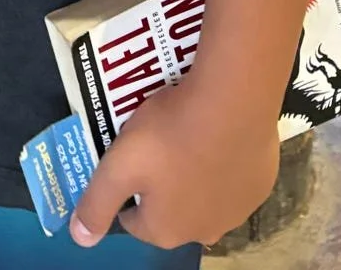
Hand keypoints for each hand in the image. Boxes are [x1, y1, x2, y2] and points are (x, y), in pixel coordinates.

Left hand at [69, 76, 280, 251]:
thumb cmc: (169, 134)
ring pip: (203, 194)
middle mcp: (205, 231)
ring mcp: (238, 210)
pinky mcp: (260, 184)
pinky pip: (232, 176)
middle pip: (170, 210)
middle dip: (160, 183)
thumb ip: (97, 203)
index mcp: (167, 231)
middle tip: (154, 141)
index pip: (134, 220)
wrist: (233, 102)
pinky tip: (215, 132)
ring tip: (183, 132)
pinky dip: (221, 161)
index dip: (126, 188)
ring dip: (191, 173)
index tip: (128, 157)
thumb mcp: (119, 165)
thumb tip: (80, 238)